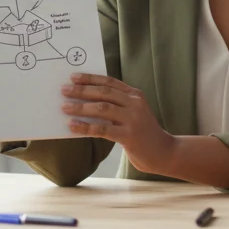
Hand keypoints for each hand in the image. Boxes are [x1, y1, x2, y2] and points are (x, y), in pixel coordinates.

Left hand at [60, 73, 174, 174]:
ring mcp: (133, 119)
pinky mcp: (129, 136)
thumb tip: (85, 103)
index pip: (110, 82)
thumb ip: (116, 106)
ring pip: (102, 108)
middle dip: (82, 90)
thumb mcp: (134, 113)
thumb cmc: (143, 132)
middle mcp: (135, 104)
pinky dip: (85, 127)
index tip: (74, 77)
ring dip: (81, 107)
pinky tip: (73, 126)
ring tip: (65, 107)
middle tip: (64, 90)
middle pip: (104, 93)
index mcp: (135, 95)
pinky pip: (102, 129)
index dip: (91, 78)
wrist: (164, 152)